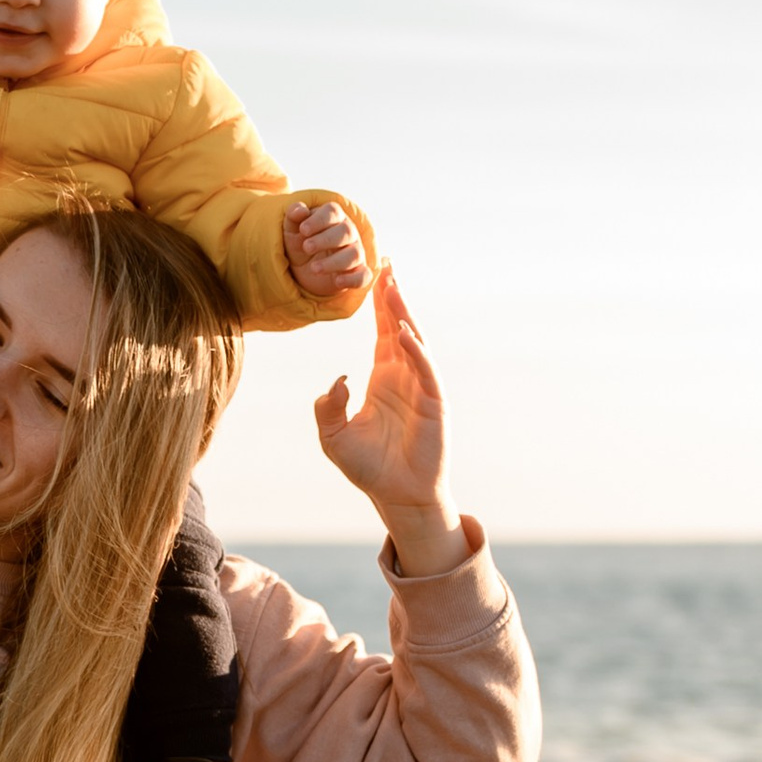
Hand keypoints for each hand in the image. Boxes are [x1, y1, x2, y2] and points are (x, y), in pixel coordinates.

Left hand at [285, 200, 368, 296]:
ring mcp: (355, 253)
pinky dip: (353, 279)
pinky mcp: (357, 273)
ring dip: (334, 262)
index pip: (333, 212)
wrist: (303, 269)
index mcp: (333, 218)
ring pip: (354, 254)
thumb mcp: (291, 229)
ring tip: (314, 268)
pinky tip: (337, 281)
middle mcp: (348, 233)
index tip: (303, 230)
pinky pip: (364, 276)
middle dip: (326, 240)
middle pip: (346, 231)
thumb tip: (300, 210)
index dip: (319, 219)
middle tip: (306, 247)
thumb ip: (293, 215)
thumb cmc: (300, 242)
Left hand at [313, 264, 466, 575]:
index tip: (373, 274)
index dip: (377, 304)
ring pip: (415, 343)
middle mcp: (404, 377)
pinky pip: (426, 373)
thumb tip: (336, 380)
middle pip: (399, 327)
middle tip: (385, 265)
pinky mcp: (434, 405)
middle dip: (392, 297)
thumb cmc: (369, 467)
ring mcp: (421, 388)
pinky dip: (417, 353)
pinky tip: (404, 335)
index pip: (381, 331)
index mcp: (383, 377)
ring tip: (392, 290)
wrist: (397, 496)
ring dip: (404, 317)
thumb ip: (326, 408)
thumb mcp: (333, 437)